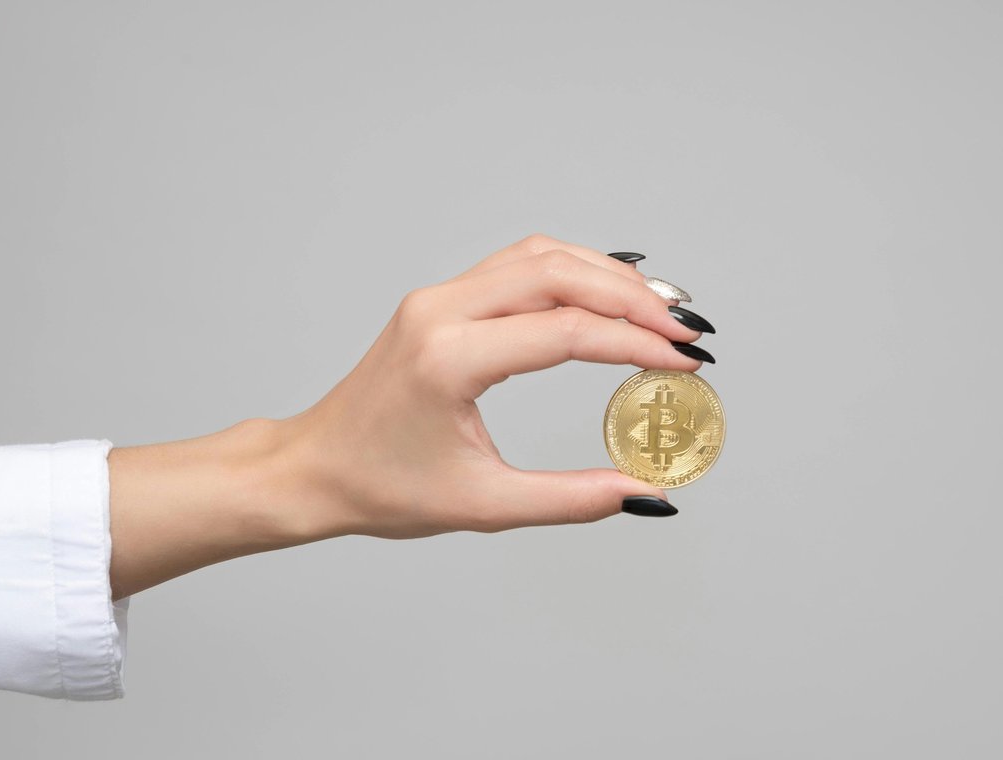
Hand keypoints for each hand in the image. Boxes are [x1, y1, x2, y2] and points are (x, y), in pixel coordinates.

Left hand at [282, 233, 710, 538]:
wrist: (315, 467)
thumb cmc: (384, 489)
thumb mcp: (486, 506)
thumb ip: (572, 499)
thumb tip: (647, 493)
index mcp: (449, 359)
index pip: (564, 331)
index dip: (635, 345)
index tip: (686, 365)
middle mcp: (440, 312)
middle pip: (558, 274)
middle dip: (633, 300)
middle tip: (687, 332)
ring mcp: (437, 297)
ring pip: (539, 256)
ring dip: (606, 275)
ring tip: (661, 308)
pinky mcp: (441, 299)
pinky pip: (517, 266)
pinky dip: (572, 272)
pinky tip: (608, 292)